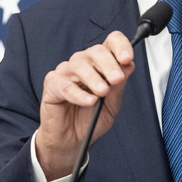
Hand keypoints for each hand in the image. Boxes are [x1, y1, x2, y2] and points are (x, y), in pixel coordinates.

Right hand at [35, 31, 134, 180]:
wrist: (73, 139)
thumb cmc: (91, 118)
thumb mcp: (112, 103)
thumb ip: (119, 85)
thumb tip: (128, 65)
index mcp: (100, 63)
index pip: (110, 42)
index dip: (120, 46)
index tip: (127, 58)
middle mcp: (83, 63)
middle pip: (96, 52)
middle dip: (109, 65)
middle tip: (116, 79)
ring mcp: (66, 72)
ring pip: (80, 65)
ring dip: (94, 78)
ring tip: (102, 92)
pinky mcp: (52, 84)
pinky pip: (65, 85)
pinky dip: (79, 94)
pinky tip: (89, 101)